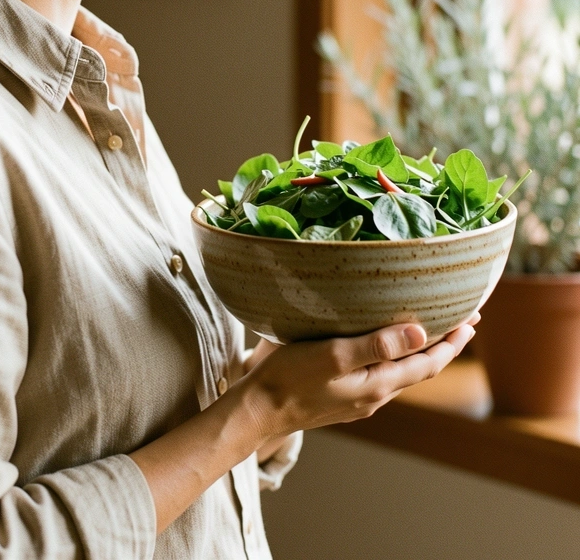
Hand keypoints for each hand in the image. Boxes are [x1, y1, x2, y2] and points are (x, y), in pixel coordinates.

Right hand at [238, 315, 477, 445]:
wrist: (258, 410)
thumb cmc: (290, 377)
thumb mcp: (333, 355)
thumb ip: (377, 345)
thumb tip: (421, 334)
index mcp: (378, 385)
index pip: (428, 364)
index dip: (452, 343)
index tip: (472, 320)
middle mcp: (375, 396)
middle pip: (420, 369)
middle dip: (443, 345)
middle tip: (464, 321)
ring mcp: (359, 399)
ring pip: (401, 373)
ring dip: (421, 351)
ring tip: (432, 330)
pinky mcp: (343, 396)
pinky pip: (381, 374)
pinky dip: (396, 356)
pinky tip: (386, 345)